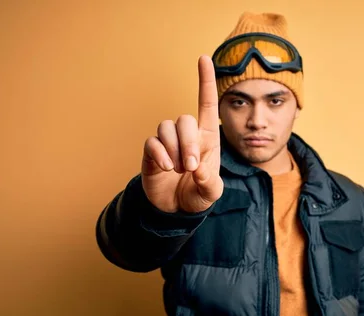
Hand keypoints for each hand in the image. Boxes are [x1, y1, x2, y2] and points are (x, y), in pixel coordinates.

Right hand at [141, 56, 222, 213]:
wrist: (176, 210)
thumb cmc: (198, 194)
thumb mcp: (211, 192)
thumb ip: (209, 182)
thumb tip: (197, 169)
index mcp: (207, 137)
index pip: (206, 103)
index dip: (205, 81)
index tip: (203, 58)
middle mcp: (186, 135)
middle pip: (184, 119)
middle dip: (188, 143)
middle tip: (190, 167)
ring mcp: (167, 142)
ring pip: (166, 127)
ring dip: (174, 149)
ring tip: (178, 170)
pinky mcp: (151, 152)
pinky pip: (152, 142)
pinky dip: (160, 154)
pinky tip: (165, 168)